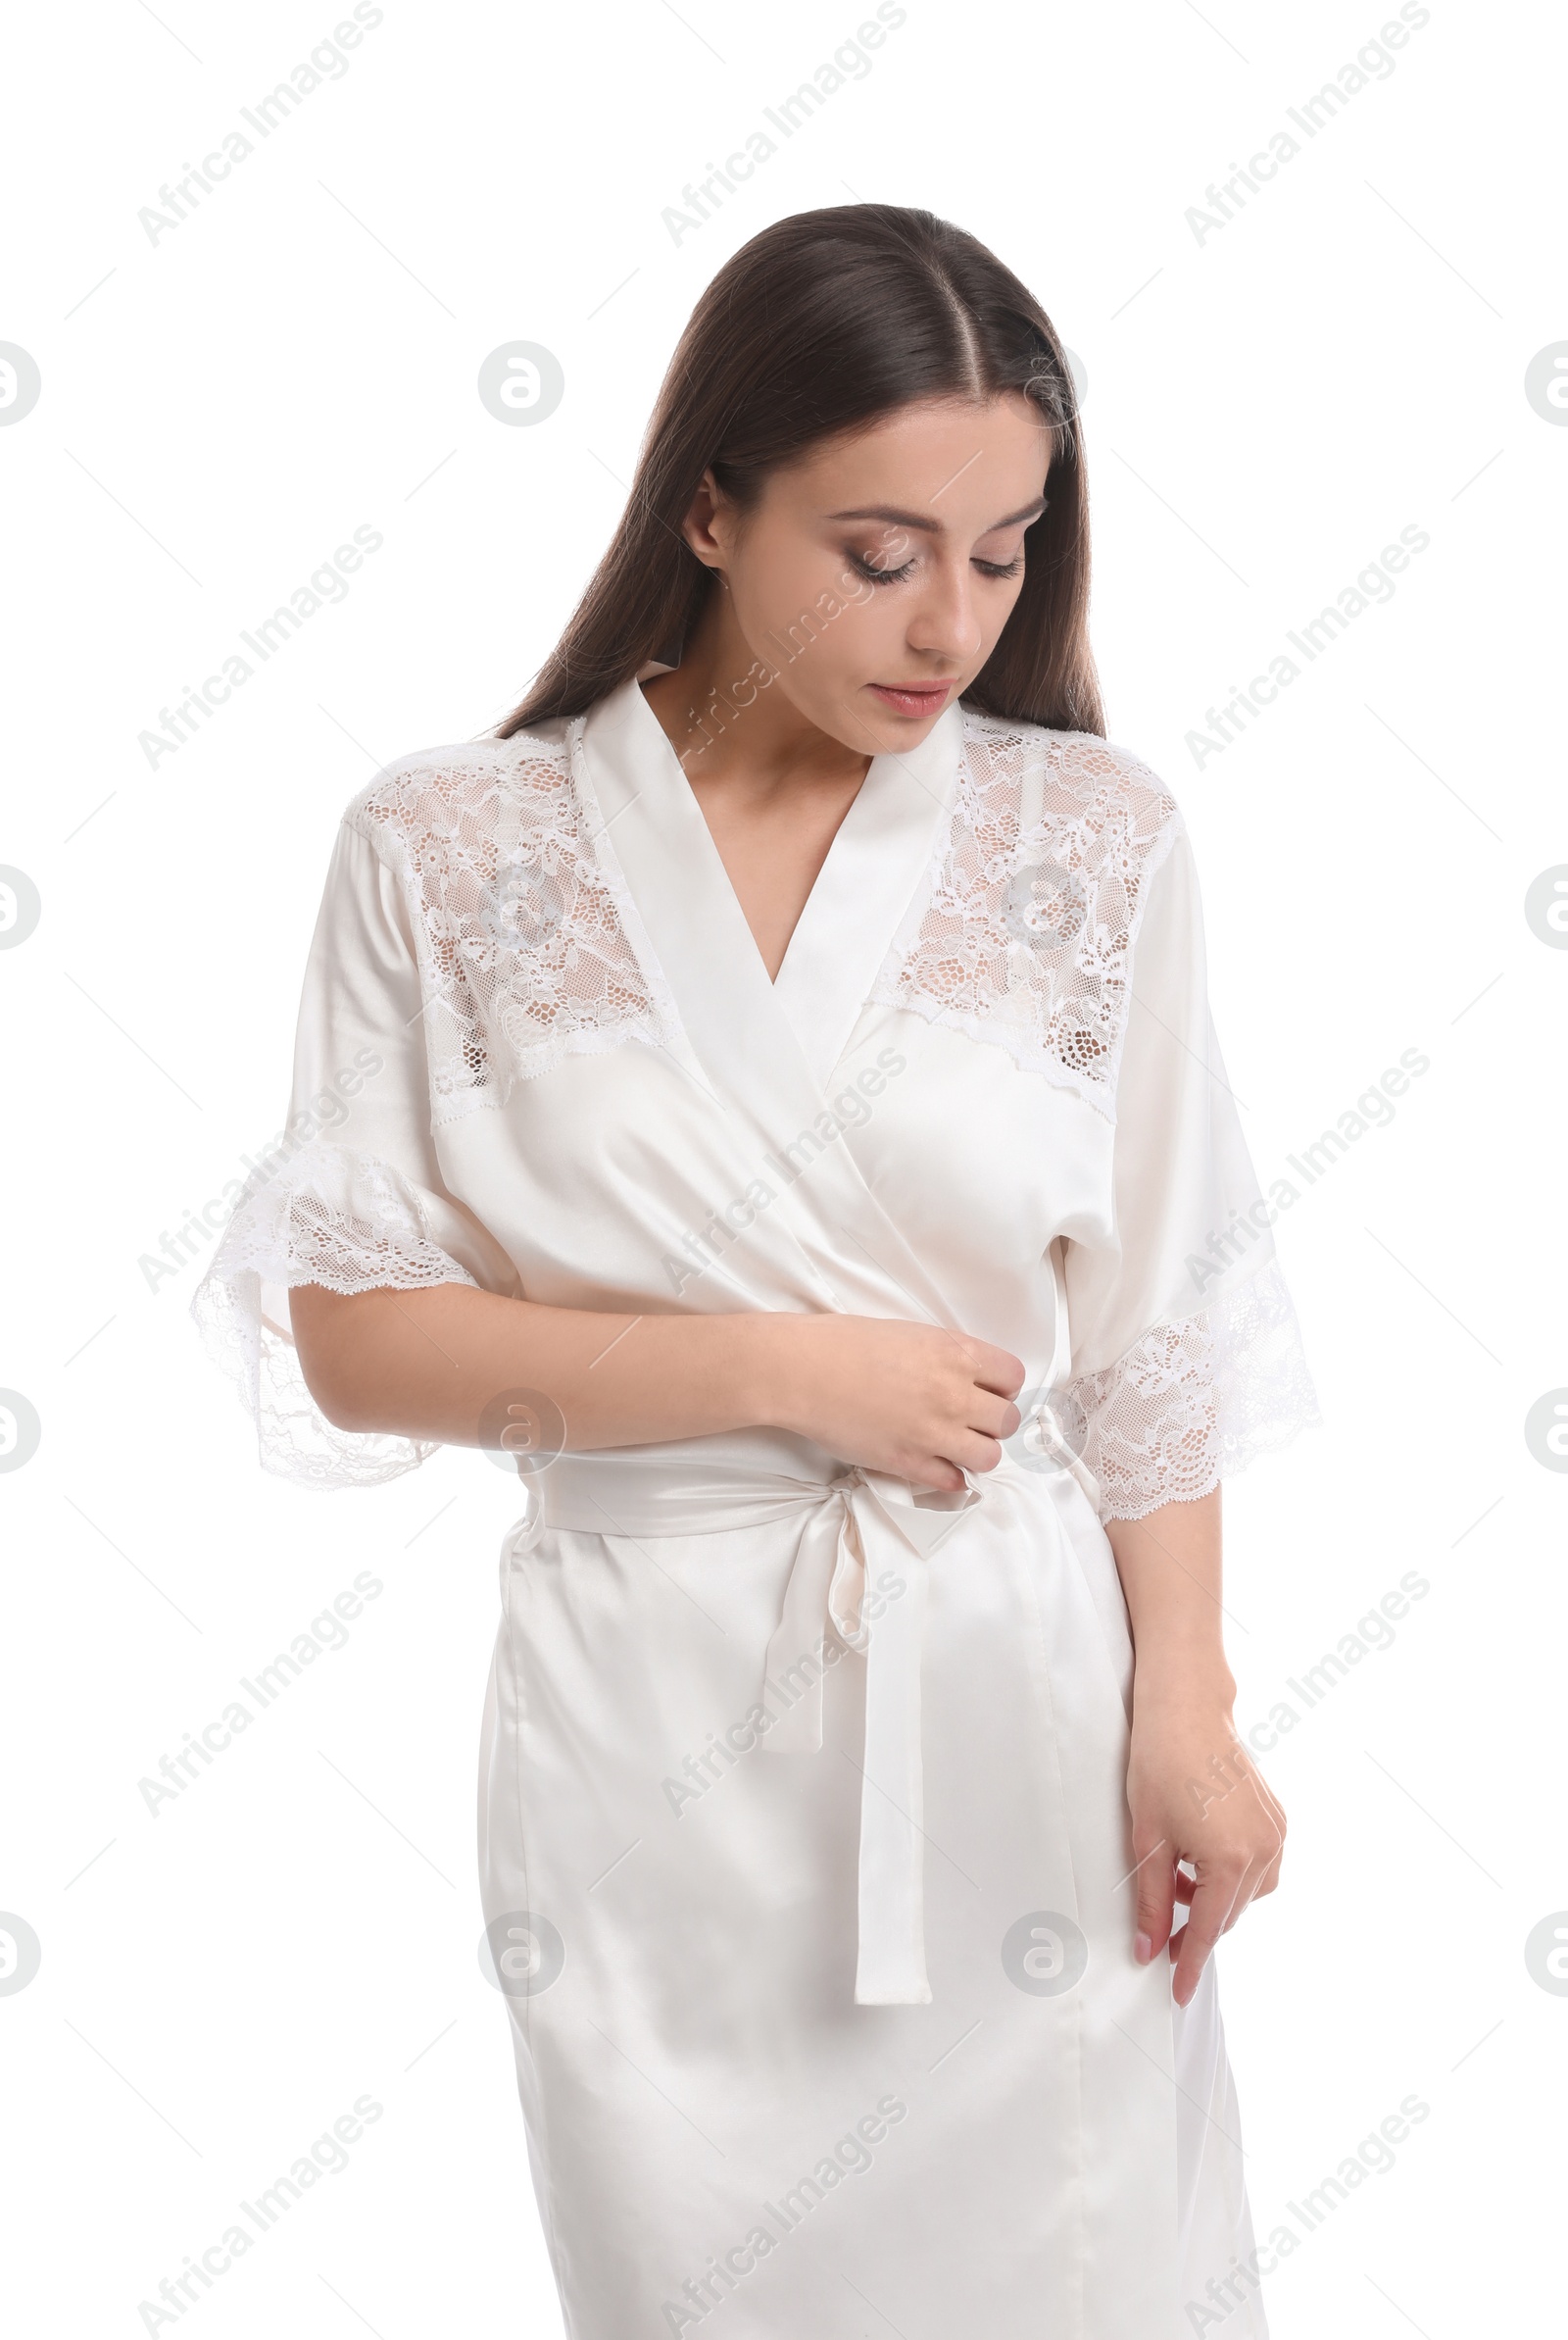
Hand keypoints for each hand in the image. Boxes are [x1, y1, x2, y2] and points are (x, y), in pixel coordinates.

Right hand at [760, 1314, 1024, 1490]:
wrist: (802, 1371)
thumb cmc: (844, 1344)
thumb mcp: (909, 1333)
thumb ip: (945, 1356)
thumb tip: (965, 1377)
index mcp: (955, 1354)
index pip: (1013, 1377)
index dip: (1003, 1386)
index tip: (990, 1391)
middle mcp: (953, 1394)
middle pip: (1007, 1421)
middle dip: (994, 1422)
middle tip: (973, 1421)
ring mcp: (933, 1432)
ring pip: (989, 1456)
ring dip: (977, 1453)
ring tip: (957, 1446)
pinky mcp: (909, 1463)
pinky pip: (952, 1482)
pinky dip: (949, 1477)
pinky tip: (935, 1465)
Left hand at [1127, 1686, 1285, 2007]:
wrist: (1185, 1710)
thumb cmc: (1159, 1767)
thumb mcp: (1147, 1841)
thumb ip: (1150, 1901)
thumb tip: (1146, 1949)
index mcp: (1231, 1860)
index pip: (1207, 1930)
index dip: (1188, 1963)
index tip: (1177, 1992)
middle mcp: (1265, 1850)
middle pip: (1229, 1914)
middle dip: (1197, 1928)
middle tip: (1162, 1935)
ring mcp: (1276, 1833)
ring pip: (1248, 1894)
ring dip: (1215, 1899)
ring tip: (1176, 1882)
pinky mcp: (1277, 1818)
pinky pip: (1261, 1867)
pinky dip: (1232, 1875)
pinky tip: (1199, 1861)